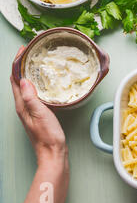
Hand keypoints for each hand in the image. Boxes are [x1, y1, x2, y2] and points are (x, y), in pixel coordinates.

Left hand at [11, 47, 67, 165]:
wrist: (53, 153)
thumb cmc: (47, 136)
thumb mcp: (40, 114)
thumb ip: (31, 97)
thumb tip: (24, 80)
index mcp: (22, 104)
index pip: (15, 79)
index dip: (18, 63)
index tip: (24, 49)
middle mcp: (23, 105)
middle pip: (19, 80)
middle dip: (23, 64)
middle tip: (32, 52)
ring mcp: (31, 109)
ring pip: (27, 85)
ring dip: (30, 72)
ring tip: (38, 62)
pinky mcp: (39, 112)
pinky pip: (35, 92)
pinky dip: (38, 83)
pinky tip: (46, 82)